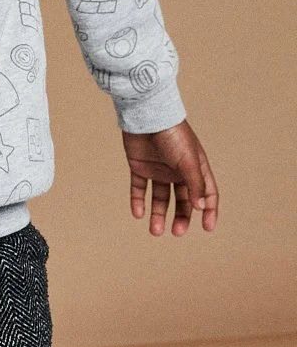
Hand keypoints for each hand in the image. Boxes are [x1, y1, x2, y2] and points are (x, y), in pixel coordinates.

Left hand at [122, 119, 217, 235]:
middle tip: (176, 232)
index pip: (207, 193)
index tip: (207, 228)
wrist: (146, 115)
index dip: (209, 210)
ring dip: (158, 214)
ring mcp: (158, 169)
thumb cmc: (172, 135)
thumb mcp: (188, 161)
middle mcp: (178, 170)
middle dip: (181, 217)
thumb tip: (201, 207)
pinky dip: (138, 201)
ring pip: (160, 197)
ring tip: (155, 230)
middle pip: (182, 200)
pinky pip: (139, 188)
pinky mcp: (140, 167)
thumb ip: (195, 184)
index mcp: (195, 167)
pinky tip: (138, 214)